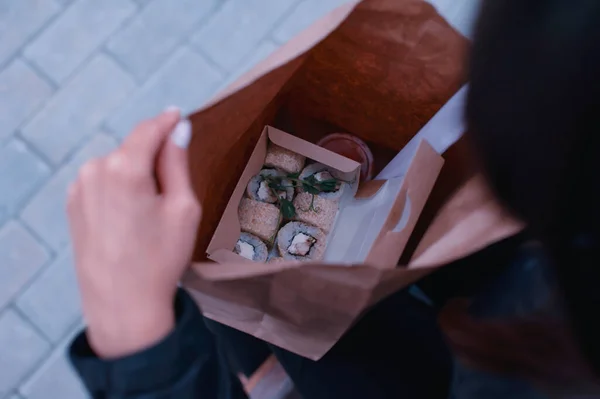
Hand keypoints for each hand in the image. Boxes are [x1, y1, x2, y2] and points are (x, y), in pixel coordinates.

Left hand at [67, 108, 200, 357]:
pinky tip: (130, 219)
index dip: (167, 121)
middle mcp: (95, 170)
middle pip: (133, 149)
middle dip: (154, 157)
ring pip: (117, 165)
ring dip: (136, 174)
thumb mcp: (183, 208)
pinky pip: (103, 182)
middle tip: (174, 190)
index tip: (179, 115)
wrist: (123, 304)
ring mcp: (79, 188)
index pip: (149, 130)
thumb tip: (178, 129)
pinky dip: (119, 188)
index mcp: (124, 168)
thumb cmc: (160, 258)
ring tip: (149, 213)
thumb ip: (178, 163)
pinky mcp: (73, 204)